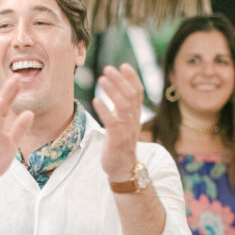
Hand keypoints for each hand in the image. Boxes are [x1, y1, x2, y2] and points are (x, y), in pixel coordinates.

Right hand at [0, 78, 33, 193]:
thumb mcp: (12, 142)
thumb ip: (19, 128)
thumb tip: (29, 113)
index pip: (5, 105)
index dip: (12, 93)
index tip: (20, 80)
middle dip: (7, 90)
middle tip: (16, 76)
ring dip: (2, 97)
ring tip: (10, 85)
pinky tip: (0, 104)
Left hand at [93, 63, 142, 180]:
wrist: (122, 168)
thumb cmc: (119, 145)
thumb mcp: (123, 123)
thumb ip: (122, 108)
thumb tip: (117, 90)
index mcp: (135, 116)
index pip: (138, 93)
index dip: (132, 78)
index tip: (124, 65)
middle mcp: (133, 120)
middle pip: (130, 95)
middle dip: (120, 80)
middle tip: (108, 69)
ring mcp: (127, 130)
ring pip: (123, 106)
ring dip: (112, 90)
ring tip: (101, 79)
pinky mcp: (117, 139)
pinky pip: (112, 122)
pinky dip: (104, 110)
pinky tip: (96, 100)